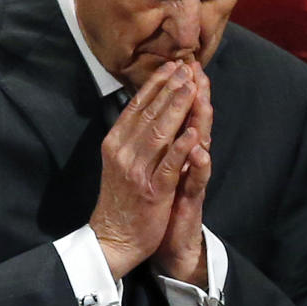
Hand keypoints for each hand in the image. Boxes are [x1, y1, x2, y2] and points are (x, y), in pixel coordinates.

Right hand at [90, 61, 202, 278]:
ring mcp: (138, 172)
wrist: (112, 239)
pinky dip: (181, 148)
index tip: (172, 66)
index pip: (136, 106)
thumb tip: (142, 106)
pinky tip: (194, 133)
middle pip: (149, 114)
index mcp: (115, 143)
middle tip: (187, 67)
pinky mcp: (153, 192)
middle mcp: (124, 153)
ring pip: (159, 133)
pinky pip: (169, 166)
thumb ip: (129, 136)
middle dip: (170, 88)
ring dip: (177, 108)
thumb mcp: (117, 161)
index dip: (156, 84)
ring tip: (192, 87)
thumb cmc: (119, 199)